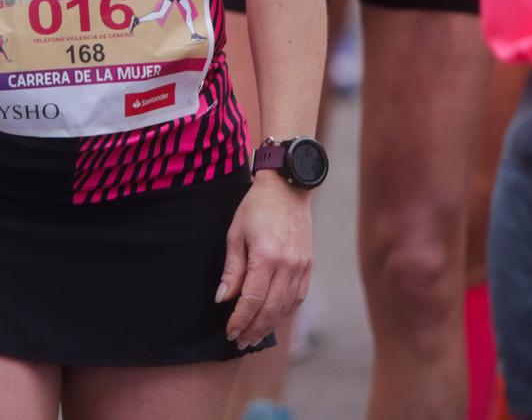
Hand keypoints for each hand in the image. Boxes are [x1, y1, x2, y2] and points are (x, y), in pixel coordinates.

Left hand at [217, 174, 313, 351]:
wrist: (287, 188)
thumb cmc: (256, 207)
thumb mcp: (235, 234)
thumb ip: (232, 269)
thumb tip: (223, 298)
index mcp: (267, 256)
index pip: (253, 299)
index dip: (240, 319)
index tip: (230, 332)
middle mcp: (288, 265)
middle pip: (271, 309)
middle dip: (254, 329)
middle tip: (240, 342)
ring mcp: (301, 266)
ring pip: (286, 307)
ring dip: (270, 324)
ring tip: (254, 335)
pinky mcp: (308, 265)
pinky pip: (298, 297)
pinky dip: (285, 311)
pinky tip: (273, 318)